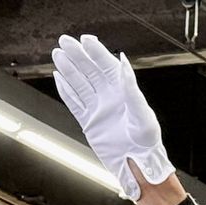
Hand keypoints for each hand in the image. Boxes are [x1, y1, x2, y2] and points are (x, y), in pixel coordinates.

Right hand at [51, 34, 174, 200]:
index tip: (85, 39)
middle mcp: (110, 98)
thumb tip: (123, 63)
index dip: (96, 52)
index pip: (108, 67)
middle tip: (64, 41)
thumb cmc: (147, 141)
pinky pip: (74, 103)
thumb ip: (131, 89)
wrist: (138, 164)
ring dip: (69, 69)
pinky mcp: (89, 122)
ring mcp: (98, 109)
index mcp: (125, 93)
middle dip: (78, 55)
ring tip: (57, 54)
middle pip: (90, 71)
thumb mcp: (142, 114)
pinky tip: (58, 77)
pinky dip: (66, 91)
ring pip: (80, 84)